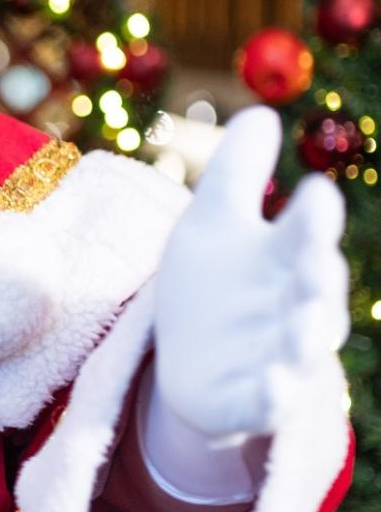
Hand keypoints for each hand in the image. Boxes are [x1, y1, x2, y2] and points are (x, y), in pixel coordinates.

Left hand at [154, 106, 349, 440]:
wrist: (192, 365)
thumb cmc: (213, 285)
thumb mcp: (212, 223)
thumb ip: (236, 173)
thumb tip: (262, 112)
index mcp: (285, 257)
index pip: (305, 232)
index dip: (313, 216)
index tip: (314, 192)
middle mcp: (294, 305)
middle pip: (316, 288)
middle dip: (318, 273)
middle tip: (314, 259)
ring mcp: (279, 354)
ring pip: (303, 344)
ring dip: (305, 333)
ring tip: (301, 323)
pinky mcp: (256, 400)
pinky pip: (270, 400)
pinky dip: (274, 393)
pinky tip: (271, 385)